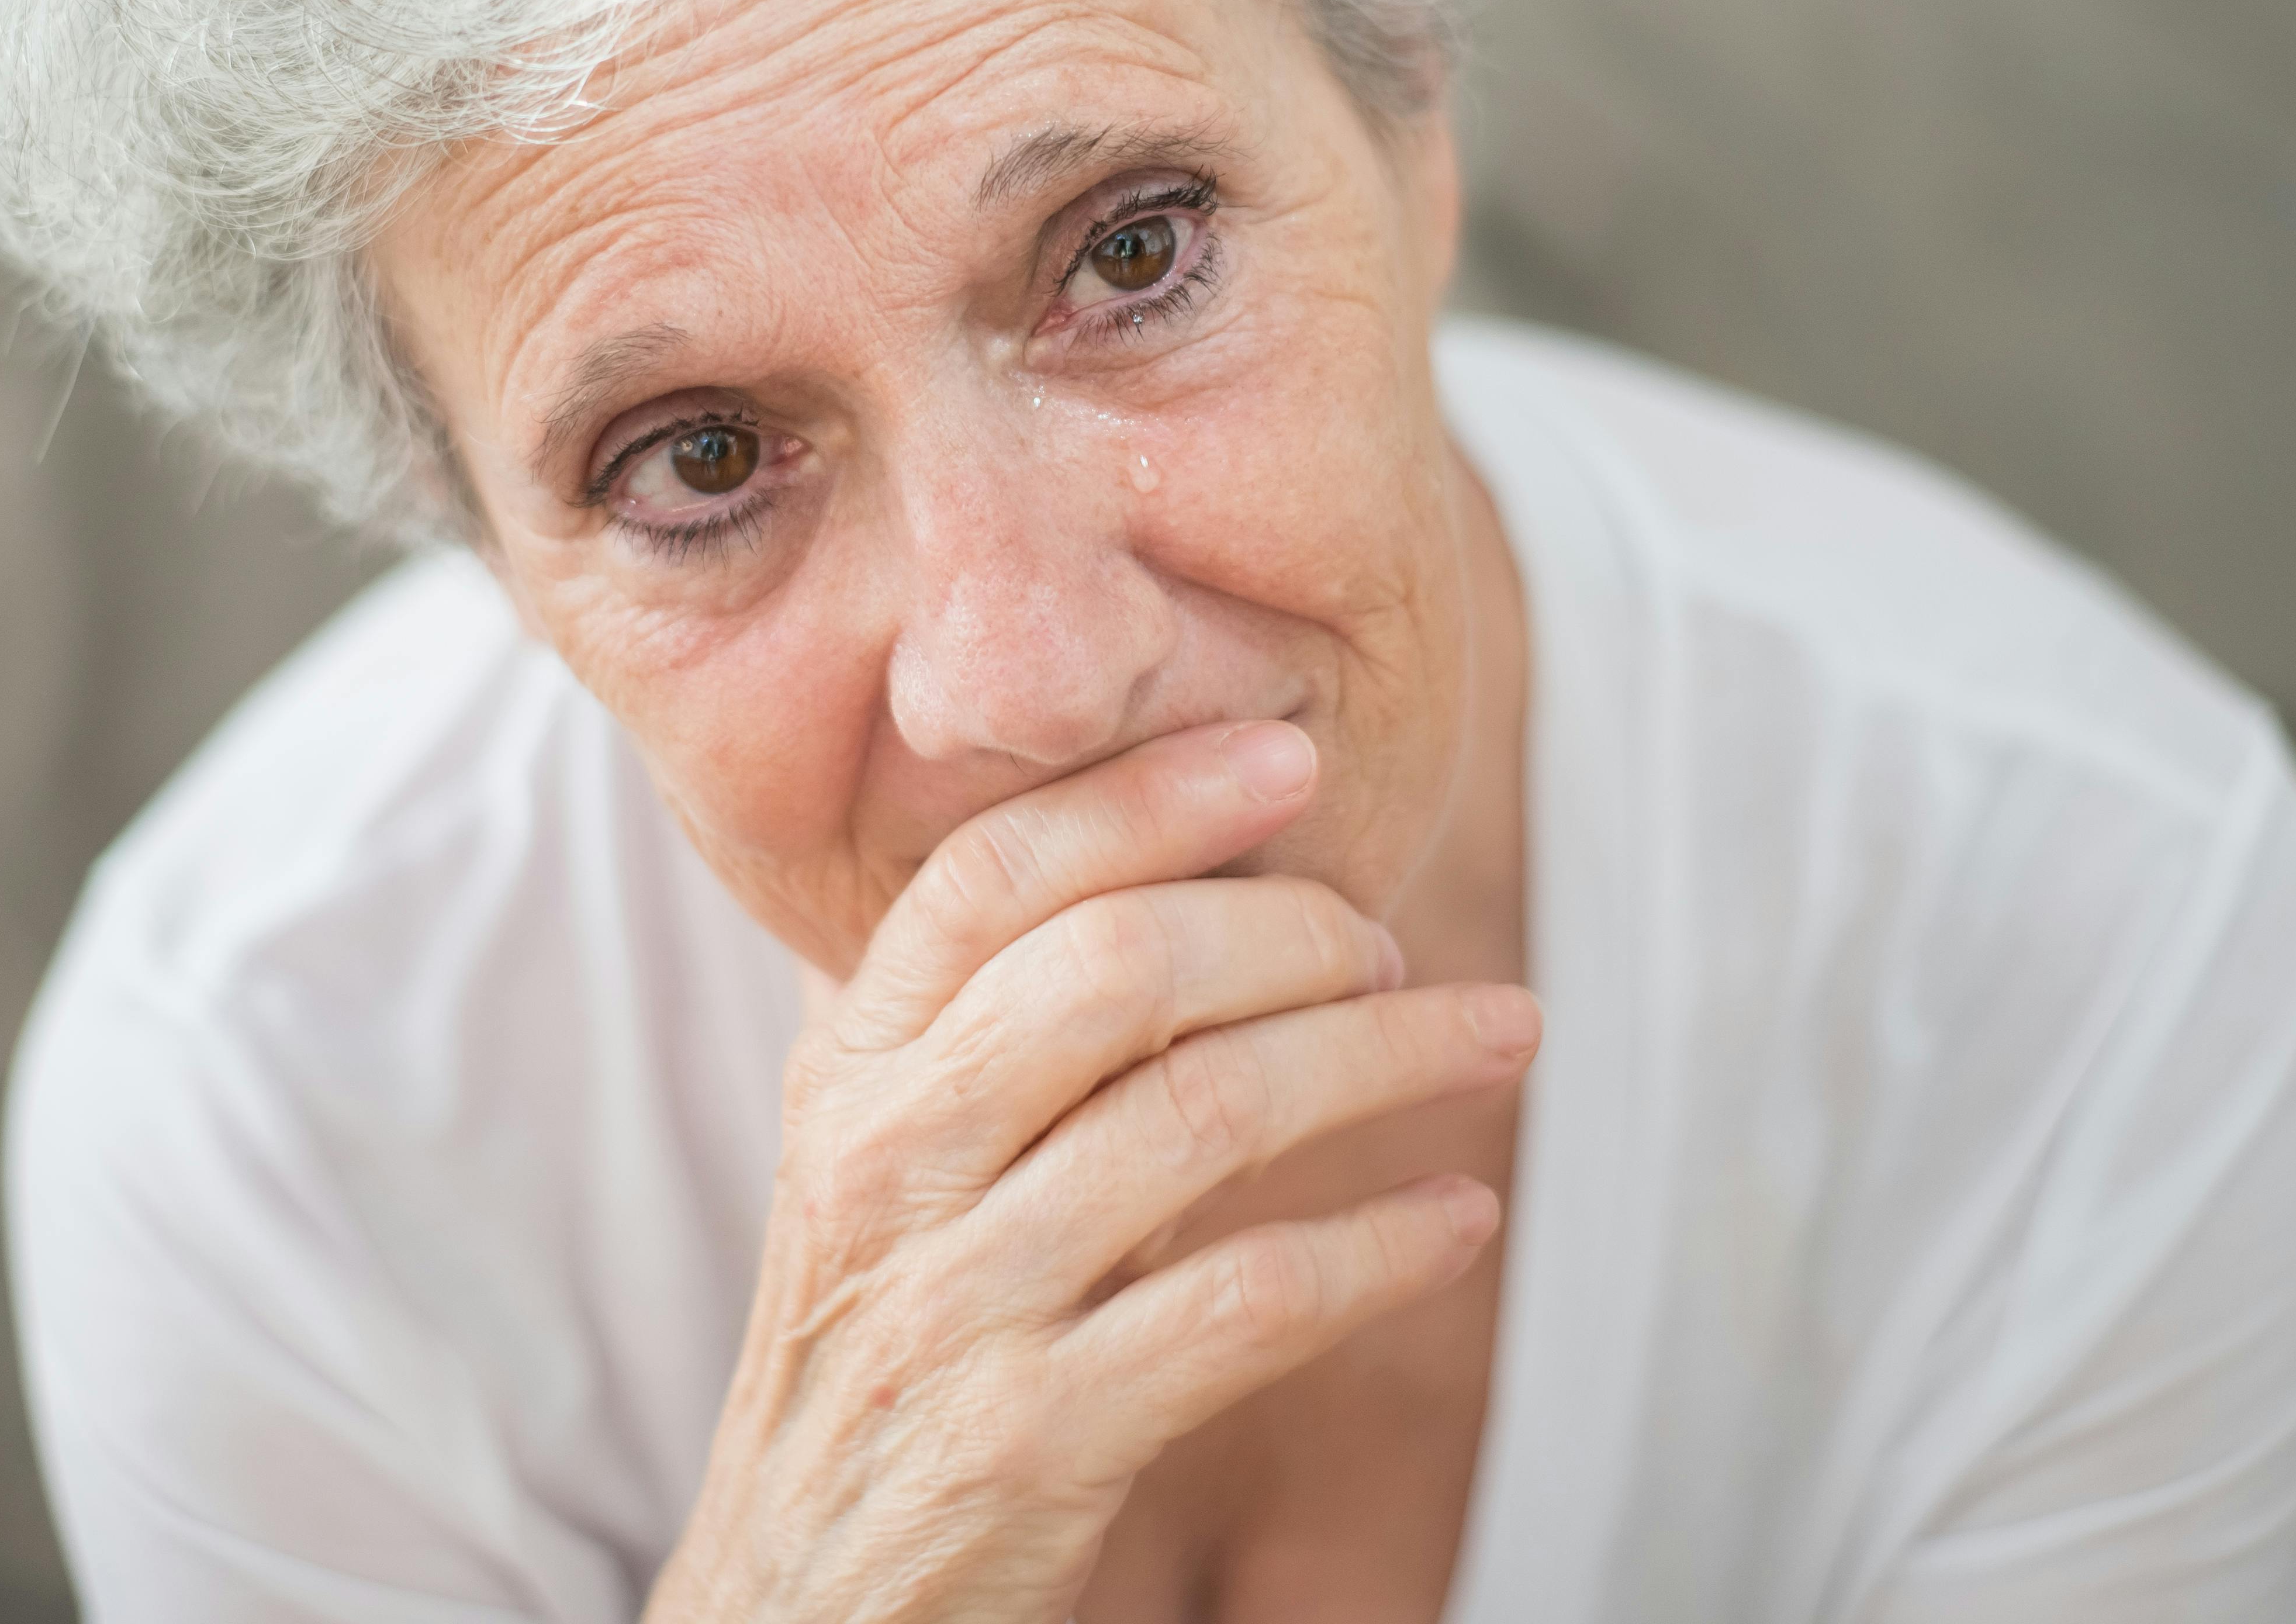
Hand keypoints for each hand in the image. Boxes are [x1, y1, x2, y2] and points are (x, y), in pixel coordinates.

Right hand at [645, 720, 1538, 1622]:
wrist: (800, 1607)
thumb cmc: (879, 1355)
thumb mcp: (886, 1171)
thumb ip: (982, 1036)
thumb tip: (1151, 868)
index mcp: (851, 1074)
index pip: (991, 877)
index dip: (1150, 797)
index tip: (1293, 757)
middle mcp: (887, 1163)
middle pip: (1115, 970)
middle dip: (1293, 929)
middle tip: (1395, 944)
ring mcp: (958, 1302)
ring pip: (1203, 1115)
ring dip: (1382, 1060)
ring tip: (1496, 1033)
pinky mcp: (1034, 1438)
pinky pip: (1245, 1305)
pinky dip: (1379, 1248)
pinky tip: (1460, 1218)